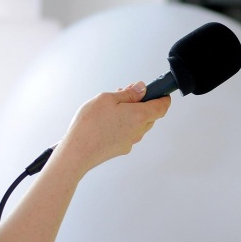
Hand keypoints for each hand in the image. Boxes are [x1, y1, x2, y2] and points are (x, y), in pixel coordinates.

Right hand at [56, 81, 170, 174]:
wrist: (77, 152)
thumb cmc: (90, 125)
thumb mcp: (107, 99)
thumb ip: (128, 93)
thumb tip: (141, 88)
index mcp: (139, 116)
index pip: (162, 107)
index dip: (163, 98)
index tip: (160, 91)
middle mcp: (138, 131)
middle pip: (150, 115)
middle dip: (142, 103)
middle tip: (128, 93)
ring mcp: (130, 142)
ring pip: (138, 124)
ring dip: (131, 113)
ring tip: (113, 105)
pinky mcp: (121, 149)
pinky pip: (128, 133)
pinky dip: (124, 124)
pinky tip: (108, 120)